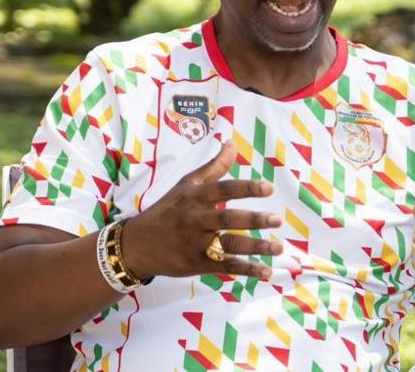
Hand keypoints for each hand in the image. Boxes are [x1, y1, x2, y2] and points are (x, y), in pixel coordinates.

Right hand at [122, 142, 283, 279]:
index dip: (246, 188)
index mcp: (194, 197)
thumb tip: (232, 143)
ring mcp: (196, 243)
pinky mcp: (197, 264)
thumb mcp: (186, 185)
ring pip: (228, 244)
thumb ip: (213, 167)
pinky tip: (266, 271)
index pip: (223, 189)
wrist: (136, 245)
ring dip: (255, 247)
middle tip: (277, 220)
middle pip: (227, 218)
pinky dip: (246, 270)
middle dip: (253, 220)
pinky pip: (225, 266)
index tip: (269, 188)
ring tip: (278, 248)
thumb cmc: (167, 210)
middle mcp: (195, 219)